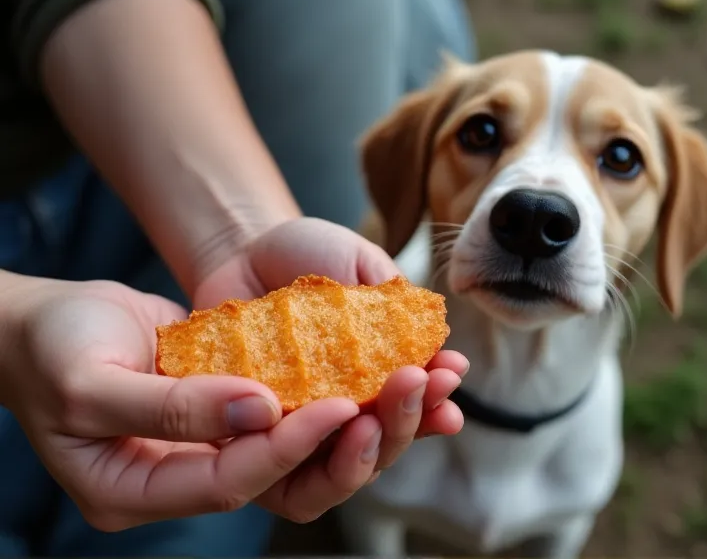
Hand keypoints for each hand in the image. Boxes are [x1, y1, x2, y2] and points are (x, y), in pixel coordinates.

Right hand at [0, 277, 394, 529]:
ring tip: (419, 383)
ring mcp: (213, 444)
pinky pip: (295, 409)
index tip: (338, 407)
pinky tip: (387, 368)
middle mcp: (186, 477)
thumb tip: (259, 412)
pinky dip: (342, 391)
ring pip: (302, 449)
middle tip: (404, 400)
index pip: (230, 482)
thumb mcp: (90, 381)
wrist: (48, 322)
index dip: (285, 449)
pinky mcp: (235, 409)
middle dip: (349, 446)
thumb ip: (169, 407)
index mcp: (140, 489)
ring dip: (364, 418)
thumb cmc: (51, 349)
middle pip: (283, 481)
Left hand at [194, 217, 467, 469]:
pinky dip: (295, 454)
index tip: (448, 373)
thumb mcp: (360, 263)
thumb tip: (432, 336)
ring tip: (371, 422)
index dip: (437, 399)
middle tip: (414, 382)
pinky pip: (274, 461)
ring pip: (336, 473)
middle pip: (384, 446)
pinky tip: (307, 426)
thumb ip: (392, 297)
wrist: (242, 247)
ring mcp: (299, 428)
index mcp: (381, 379)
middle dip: (407, 420)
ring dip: (363, 454)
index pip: (416, 408)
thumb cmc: (308, 254)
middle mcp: (345, 412)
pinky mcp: (253, 434)